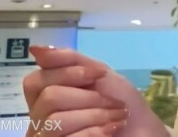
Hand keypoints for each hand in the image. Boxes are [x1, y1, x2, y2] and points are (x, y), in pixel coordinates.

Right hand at [23, 46, 169, 136]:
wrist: (142, 131)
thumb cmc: (120, 102)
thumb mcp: (98, 73)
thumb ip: (68, 60)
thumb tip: (35, 48)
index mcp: (45, 97)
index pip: (35, 81)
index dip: (67, 74)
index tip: (99, 74)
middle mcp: (39, 119)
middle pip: (48, 99)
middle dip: (89, 98)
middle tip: (112, 102)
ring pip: (56, 121)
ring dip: (96, 116)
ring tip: (116, 117)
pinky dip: (95, 133)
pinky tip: (110, 131)